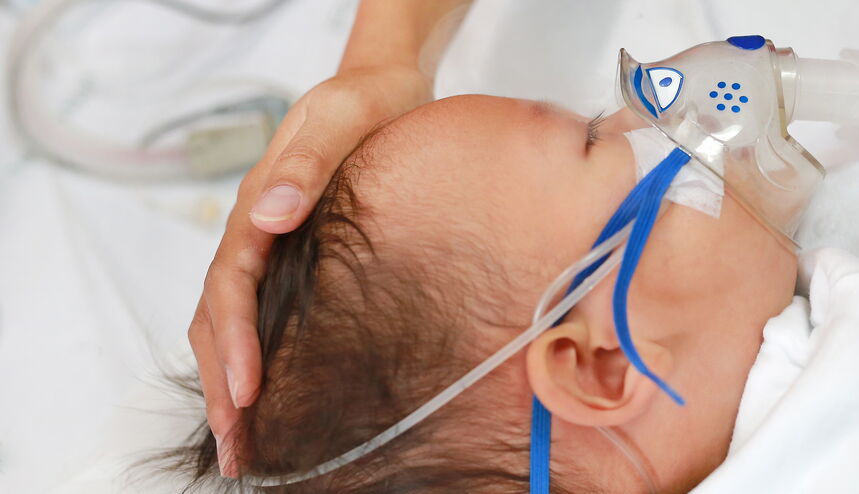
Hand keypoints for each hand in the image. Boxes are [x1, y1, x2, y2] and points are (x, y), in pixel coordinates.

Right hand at [188, 64, 428, 476]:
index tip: (245, 393)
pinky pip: (260, 315)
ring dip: (230, 383)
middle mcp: (256, 232)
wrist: (385, 89)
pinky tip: (267, 397)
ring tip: (240, 444)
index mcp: (259, 205)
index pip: (231, 285)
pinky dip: (253, 361)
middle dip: (222, 386)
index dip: (235, 342)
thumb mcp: (340, 119)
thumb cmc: (366, 104)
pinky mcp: (294, 259)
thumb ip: (306, 164)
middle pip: (219, 317)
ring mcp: (271, 248)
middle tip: (234, 449)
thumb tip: (268, 214)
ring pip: (231, 323)